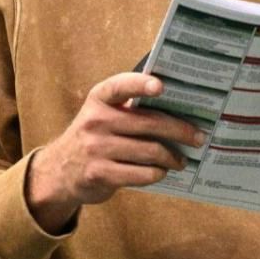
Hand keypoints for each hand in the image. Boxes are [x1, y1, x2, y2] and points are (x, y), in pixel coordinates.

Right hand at [27, 72, 204, 224]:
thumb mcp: (101, 115)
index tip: (161, 86)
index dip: (140, 84)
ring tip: (182, 160)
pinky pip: (140, 174)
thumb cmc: (94, 137)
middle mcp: (95, 121)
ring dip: (172, 157)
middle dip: (180, 130)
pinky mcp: (100, 174)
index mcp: (99, 99)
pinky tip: (161, 172)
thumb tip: (179, 109)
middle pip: (149, 123)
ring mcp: (96, 148)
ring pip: (149, 151)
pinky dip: (156, 174)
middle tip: (199, 137)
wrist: (60, 171)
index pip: (120, 86)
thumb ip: (128, 108)